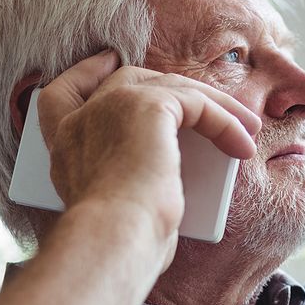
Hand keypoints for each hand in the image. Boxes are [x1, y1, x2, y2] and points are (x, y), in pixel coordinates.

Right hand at [35, 51, 259, 260]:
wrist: (114, 238)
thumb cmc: (119, 241)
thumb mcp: (116, 208)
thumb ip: (127, 185)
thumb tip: (162, 190)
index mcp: (64, 145)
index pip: (60, 94)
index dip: (84, 73)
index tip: (105, 62)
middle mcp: (79, 121)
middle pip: (124, 80)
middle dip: (167, 84)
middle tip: (202, 94)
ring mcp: (110, 107)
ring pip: (169, 87)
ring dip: (213, 104)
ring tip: (245, 126)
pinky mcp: (146, 106)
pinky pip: (195, 103)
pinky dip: (224, 122)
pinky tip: (243, 145)